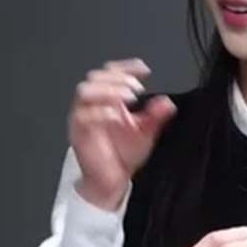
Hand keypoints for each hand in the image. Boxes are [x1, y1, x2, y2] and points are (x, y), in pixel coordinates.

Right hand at [69, 57, 176, 209]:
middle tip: (136, 90)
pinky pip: (83, 116)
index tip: (144, 70)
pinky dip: (100, 112)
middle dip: (118, 78)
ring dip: (107, 90)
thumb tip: (167, 103)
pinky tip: (116, 116)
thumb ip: (156, 116)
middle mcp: (93, 104)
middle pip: (95, 77)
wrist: (111, 180)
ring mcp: (84, 117)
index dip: (126, 66)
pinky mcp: (78, 132)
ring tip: (127, 98)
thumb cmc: (123, 153)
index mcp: (108, 99)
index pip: (112, 72)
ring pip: (85, 91)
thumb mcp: (146, 132)